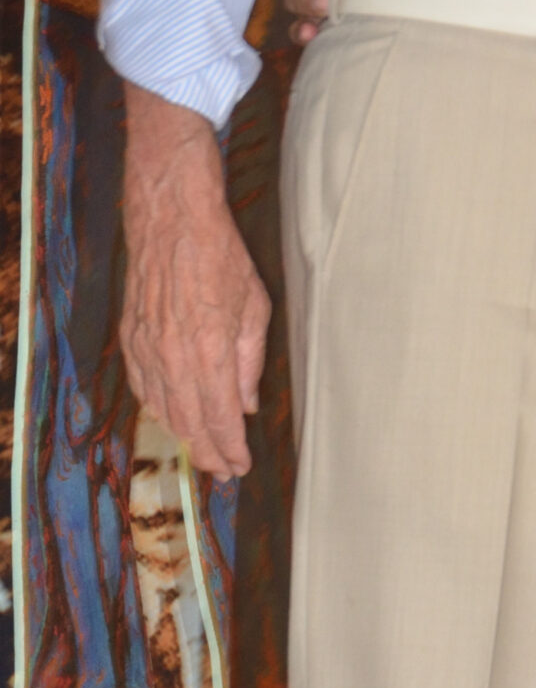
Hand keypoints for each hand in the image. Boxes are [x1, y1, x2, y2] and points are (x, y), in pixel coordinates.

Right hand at [120, 88, 269, 477]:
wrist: (171, 218)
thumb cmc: (220, 255)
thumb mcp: (253, 306)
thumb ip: (250, 361)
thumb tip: (246, 403)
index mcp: (209, 351)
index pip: (220, 419)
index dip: (230, 449)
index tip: (240, 467)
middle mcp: (173, 357)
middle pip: (188, 424)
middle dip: (208, 452)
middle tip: (224, 469)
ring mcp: (146, 348)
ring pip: (162, 409)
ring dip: (184, 434)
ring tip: (203, 450)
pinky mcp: (130, 337)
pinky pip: (141, 386)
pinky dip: (158, 407)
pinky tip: (171, 415)